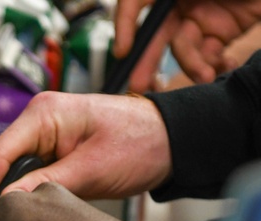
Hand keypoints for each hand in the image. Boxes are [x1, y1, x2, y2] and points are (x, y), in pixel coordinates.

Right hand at [0, 91, 170, 220]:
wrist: (174, 140)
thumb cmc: (140, 144)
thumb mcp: (91, 169)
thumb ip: (45, 184)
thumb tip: (4, 205)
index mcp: (42, 114)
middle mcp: (37, 122)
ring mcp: (43, 137)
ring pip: (8, 174)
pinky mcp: (52, 153)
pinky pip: (25, 178)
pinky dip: (16, 200)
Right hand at [115, 0, 260, 91]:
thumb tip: (136, 5)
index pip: (137, 2)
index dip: (125, 25)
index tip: (123, 51)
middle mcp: (182, 0)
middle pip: (157, 32)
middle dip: (148, 60)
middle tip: (141, 84)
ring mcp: (203, 17)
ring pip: (185, 49)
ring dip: (192, 65)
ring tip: (206, 75)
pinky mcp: (222, 32)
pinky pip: (209, 55)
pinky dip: (213, 67)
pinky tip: (224, 68)